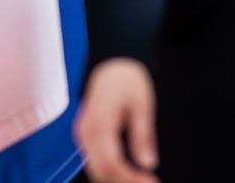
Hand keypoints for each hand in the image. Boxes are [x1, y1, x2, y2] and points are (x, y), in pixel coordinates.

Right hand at [76, 58, 158, 182]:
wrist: (110, 63)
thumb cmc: (127, 80)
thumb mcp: (142, 104)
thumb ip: (143, 135)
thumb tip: (148, 163)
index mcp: (100, 122)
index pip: (111, 163)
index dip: (130, 178)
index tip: (152, 181)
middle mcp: (86, 131)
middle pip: (101, 171)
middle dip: (124, 182)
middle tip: (150, 182)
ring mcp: (83, 134)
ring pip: (96, 170)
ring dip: (117, 180)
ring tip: (143, 179)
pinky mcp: (86, 136)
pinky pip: (95, 162)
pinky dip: (111, 172)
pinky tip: (131, 173)